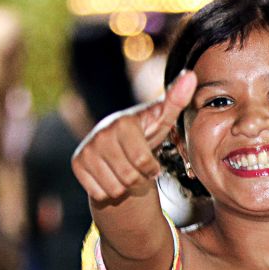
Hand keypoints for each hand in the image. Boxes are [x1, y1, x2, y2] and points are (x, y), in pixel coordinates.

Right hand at [71, 71, 196, 202]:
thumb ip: (177, 100)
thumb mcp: (162, 119)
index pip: (144, 163)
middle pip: (129, 178)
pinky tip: (111, 175)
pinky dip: (108, 190)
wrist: (116, 144)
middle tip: (138, 168)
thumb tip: (191, 76)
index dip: (152, 169)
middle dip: (139, 179)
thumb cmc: (145, 132)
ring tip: (125, 170)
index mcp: (123, 123)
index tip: (152, 163)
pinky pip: (99, 193)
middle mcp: (101, 134)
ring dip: (124, 186)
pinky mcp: (77, 164)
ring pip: (114, 189)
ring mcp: (86, 149)